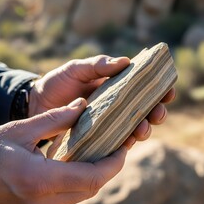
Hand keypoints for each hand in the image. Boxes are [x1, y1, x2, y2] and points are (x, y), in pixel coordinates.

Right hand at [0, 99, 126, 203]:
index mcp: (39, 180)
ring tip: (102, 153)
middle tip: (117, 147)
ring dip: (95, 176)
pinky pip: (66, 199)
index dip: (114, 163)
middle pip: (90, 189)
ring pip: (80, 196)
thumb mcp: (18, 130)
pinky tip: (79, 164)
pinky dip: (78, 182)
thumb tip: (81, 105)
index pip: (92, 177)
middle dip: (108, 169)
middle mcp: (42, 203)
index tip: (123, 146)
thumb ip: (54, 119)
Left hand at [29, 55, 175, 147]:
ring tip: (142, 129)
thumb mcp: (76, 69)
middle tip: (157, 113)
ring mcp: (109, 123)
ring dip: (144, 129)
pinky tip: (128, 142)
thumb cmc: (57, 83)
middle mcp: (117, 105)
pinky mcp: (99, 138)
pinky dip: (126, 143)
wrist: (35, 105)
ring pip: (136, 127)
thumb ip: (98, 65)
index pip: (144, 86)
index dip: (160, 88)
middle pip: (146, 109)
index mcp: (116, 85)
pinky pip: (118, 142)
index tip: (168, 90)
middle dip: (157, 112)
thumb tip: (125, 61)